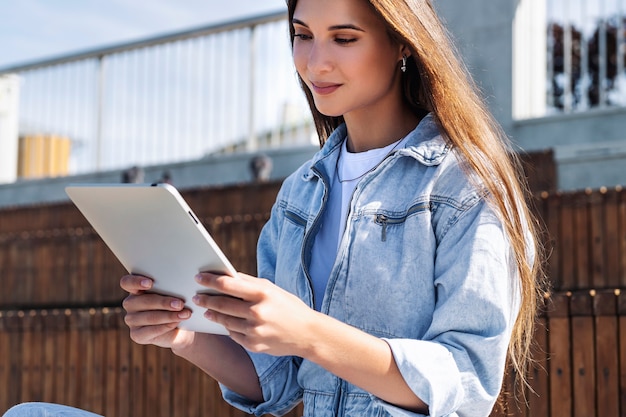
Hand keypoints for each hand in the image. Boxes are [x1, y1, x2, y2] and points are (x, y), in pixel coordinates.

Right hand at [120, 274, 195, 349]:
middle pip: (143, 301)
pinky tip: (176, 323)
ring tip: (185, 314)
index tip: (150, 283)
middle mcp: (131, 303)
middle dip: (164, 302)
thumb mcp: (174, 294)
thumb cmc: (176, 305)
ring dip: (169, 316)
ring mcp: (131, 320)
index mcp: (136, 288)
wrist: (180, 328)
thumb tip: (181, 289)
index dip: (136, 281)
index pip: (127, 282)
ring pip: (149, 317)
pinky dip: (166, 326)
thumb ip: (171, 288)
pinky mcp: (136, 335)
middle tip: (180, 304)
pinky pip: (150, 331)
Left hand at [193, 272, 317, 356]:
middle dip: (205, 299)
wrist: (307, 334)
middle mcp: (257, 312)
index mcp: (262, 293)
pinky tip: (225, 322)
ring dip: (212, 314)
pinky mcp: (254, 345)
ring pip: (224, 321)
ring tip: (206, 309)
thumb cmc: (288, 306)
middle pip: (221, 304)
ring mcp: (255, 331)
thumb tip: (225, 275)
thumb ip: (249, 283)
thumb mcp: (272, 289)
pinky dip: (228, 327)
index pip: (228, 284)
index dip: (210, 280)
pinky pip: (233, 334)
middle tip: (196, 296)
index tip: (199, 277)